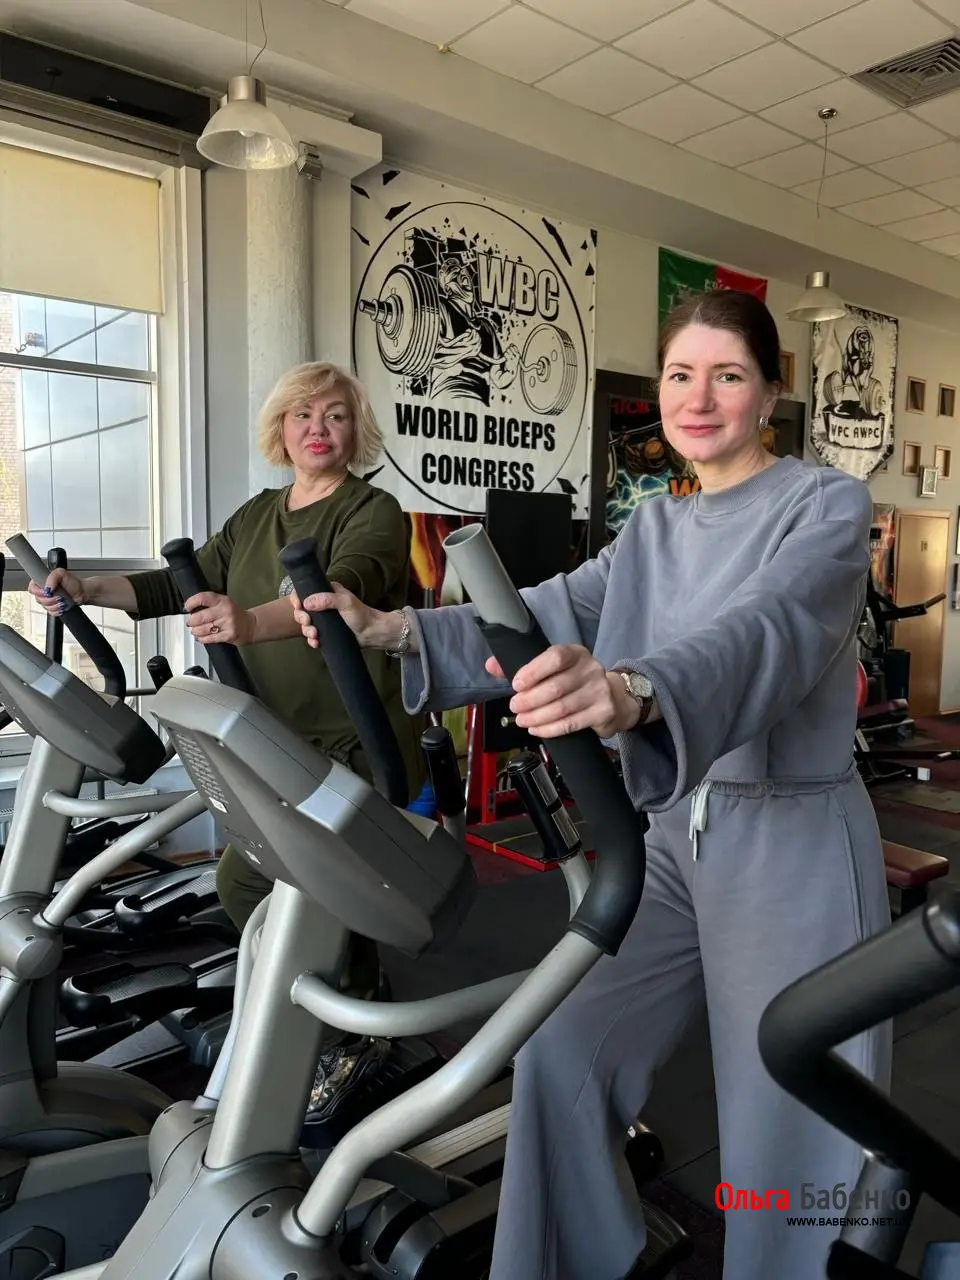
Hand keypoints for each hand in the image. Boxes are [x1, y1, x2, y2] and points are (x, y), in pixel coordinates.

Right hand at [27, 569, 86, 615]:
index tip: (48, 592)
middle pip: (37, 599)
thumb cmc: (72, 582)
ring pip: (44, 606)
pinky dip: (56, 610)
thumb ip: (52, 577)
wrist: (82, 592)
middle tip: (58, 596)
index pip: (32, 588)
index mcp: (42, 581)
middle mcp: (43, 591)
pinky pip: (50, 612)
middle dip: (49, 599)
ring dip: (54, 605)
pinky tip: (62, 606)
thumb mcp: (61, 573)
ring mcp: (47, 600)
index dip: (38, 592)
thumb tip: (47, 588)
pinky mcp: (52, 608)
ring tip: (62, 600)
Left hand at [183, 592, 253, 645]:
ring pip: (203, 629)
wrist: (248, 625)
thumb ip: (208, 604)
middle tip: (191, 622)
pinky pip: (209, 638)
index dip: (191, 603)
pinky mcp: (229, 635)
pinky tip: (202, 637)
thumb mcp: (222, 603)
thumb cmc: (232, 614)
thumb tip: (189, 610)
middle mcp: (225, 610)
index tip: (187, 608)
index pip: (202, 598)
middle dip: (191, 622)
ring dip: (195, 631)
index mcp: (222, 600)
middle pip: (200, 617)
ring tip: (196, 631)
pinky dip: (202, 639)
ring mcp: (228, 623)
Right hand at [290, 583, 388, 649]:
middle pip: (301, 610)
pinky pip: (312, 636)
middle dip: (301, 618)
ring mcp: (323, 619)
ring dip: (306, 631)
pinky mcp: (325, 632)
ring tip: (315, 635)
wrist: (371, 633)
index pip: (304, 592)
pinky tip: (316, 643)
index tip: (299, 607)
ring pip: (305, 624)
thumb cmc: (361, 614)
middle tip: (308, 623)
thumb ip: (327, 599)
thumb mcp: (346, 602)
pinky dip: (311, 640)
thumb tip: (307, 603)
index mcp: (325, 592)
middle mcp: (322, 604)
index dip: (297, 599)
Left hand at [486, 644, 640, 739]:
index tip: (516, 684)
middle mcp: (591, 669)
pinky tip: (536, 729)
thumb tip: (491, 665)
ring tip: (522, 720)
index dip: (533, 671)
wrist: (614, 698)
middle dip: (529, 700)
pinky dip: (549, 729)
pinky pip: (570, 723)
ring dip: (536, 716)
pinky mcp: (603, 712)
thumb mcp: (553, 669)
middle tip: (514, 707)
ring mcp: (600, 691)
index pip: (555, 657)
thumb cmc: (575, 682)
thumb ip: (522, 666)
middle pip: (555, 687)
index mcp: (576, 653)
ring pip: (561, 708)